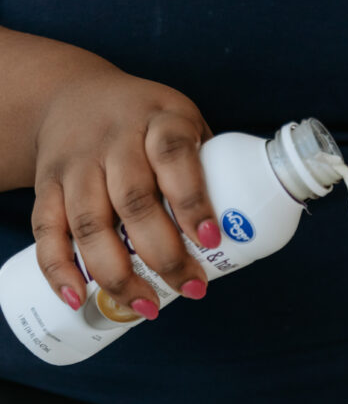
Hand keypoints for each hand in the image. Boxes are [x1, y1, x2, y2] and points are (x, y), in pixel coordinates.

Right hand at [32, 65, 219, 318]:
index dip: (192, 200)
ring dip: (117, 274)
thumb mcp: (180, 122)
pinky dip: (60, 270)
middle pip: (133, 200)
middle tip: (191, 287)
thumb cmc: (145, 121)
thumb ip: (205, 167)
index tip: (212, 241)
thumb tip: (243, 232)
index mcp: (158, 119)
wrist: (71, 96)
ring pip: (90, 223)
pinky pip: (47, 232)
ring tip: (146, 307)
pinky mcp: (46, 186)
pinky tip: (80, 297)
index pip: (174, 156)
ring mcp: (76, 163)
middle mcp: (114, 139)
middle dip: (163, 254)